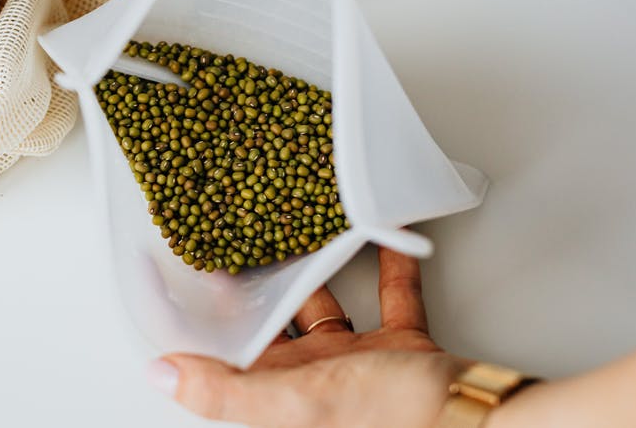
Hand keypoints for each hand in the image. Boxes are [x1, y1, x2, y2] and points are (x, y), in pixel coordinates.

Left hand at [148, 248, 469, 426]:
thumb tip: (159, 375)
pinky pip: (388, 296)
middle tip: (226, 241)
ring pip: (322, 305)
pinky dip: (386, 264)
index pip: (219, 358)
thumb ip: (227, 390)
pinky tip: (377, 233)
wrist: (476, 421)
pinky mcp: (398, 346)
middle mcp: (309, 381)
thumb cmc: (393, 420)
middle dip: (249, 286)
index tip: (166, 281)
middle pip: (267, 325)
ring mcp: (354, 364)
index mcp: (278, 396)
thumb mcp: (297, 402)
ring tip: (292, 228)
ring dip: (313, 268)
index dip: (191, 325)